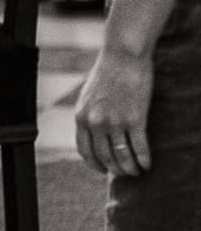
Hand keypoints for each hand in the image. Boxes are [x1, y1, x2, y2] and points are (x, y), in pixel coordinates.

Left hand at [75, 46, 153, 176]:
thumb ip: (90, 116)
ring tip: (138, 172)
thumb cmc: (107, 74)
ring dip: (131, 169)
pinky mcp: (135, 119)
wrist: (123, 57)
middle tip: (125, 173)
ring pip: (122, 157)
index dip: (94, 164)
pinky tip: (149, 165)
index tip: (103, 170)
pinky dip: (144, 160)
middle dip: (116, 170)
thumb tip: (94, 134)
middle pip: (104, 158)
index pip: (84, 151)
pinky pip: (140, 148)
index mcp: (81, 117)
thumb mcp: (89, 97)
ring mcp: (115, 122)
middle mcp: (95, 122)